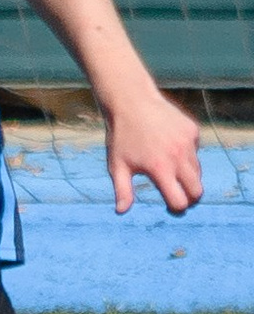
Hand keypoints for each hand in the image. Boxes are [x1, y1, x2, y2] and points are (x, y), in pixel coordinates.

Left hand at [103, 87, 201, 215]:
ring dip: (187, 176)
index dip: (176, 207)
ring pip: (197, 170)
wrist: (131, 102)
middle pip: (197, 190)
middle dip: (190, 197)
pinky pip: (195, 151)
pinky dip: (186, 154)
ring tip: (168, 169)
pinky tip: (169, 145)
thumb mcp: (117, 165)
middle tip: (179, 196)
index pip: (179, 200)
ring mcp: (188, 143)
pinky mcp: (193, 131)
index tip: (172, 208)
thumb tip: (121, 211)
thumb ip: (122, 190)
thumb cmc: (121, 137)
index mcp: (160, 168)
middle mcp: (178, 156)